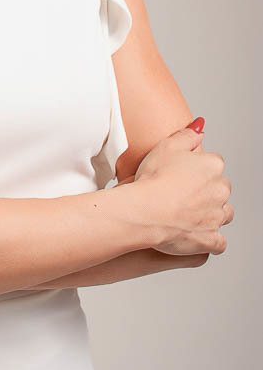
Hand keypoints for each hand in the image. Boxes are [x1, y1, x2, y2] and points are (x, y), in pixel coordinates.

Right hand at [133, 127, 233, 256]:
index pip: (214, 164)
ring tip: (188, 212)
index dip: (197, 168)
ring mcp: (217, 216)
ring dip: (211, 212)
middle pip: (220, 188)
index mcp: (212, 166)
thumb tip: (200, 127)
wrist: (146, 211)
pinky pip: (219, 242)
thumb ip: (187, 135)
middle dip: (207, 190)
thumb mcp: (166, 145)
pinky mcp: (210, 239)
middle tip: (182, 192)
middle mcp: (220, 190)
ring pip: (223, 213)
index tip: (183, 173)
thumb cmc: (153, 179)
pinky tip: (197, 234)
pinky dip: (211, 239)